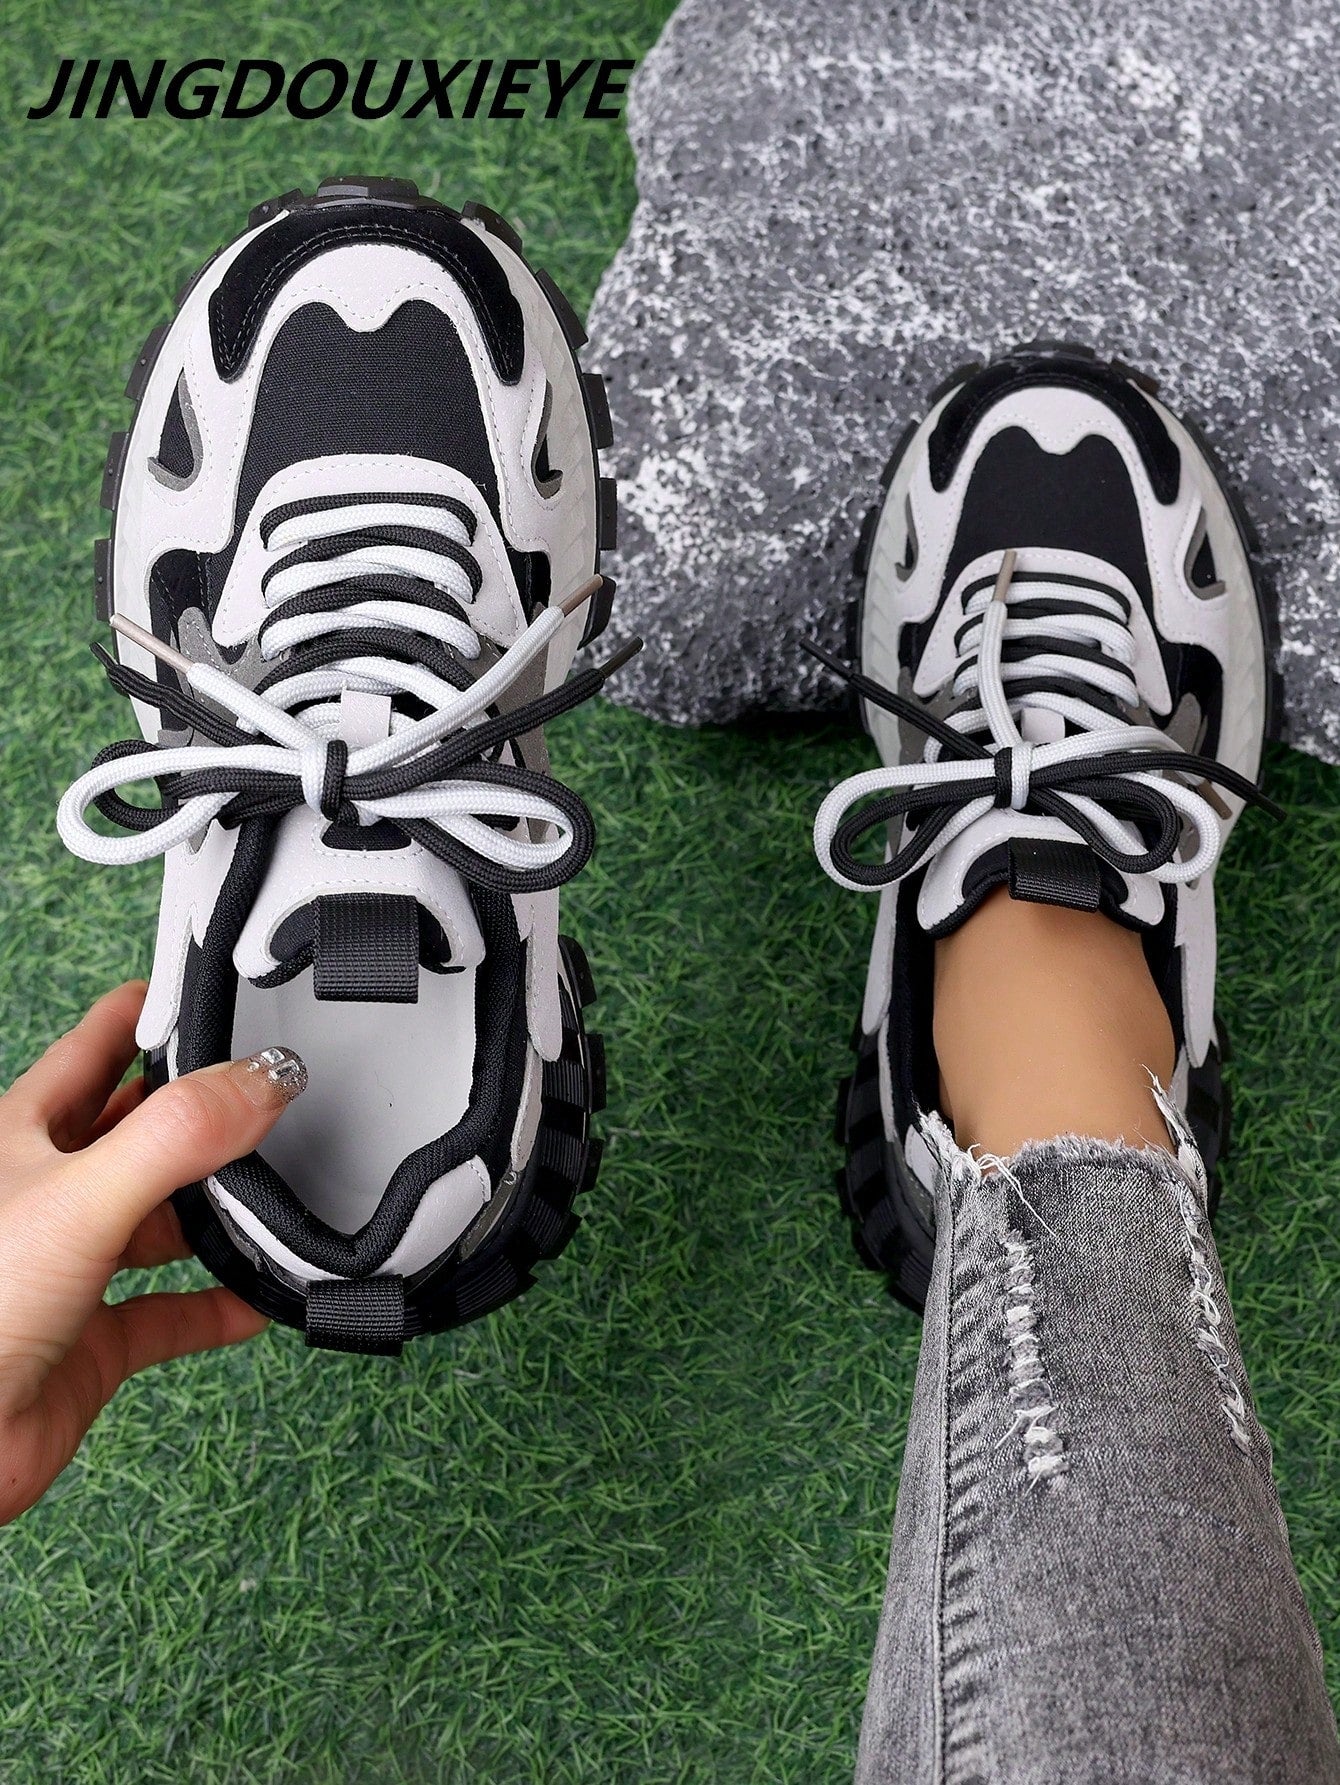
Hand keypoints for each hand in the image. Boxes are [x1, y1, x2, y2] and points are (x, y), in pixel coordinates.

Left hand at [0, 981, 303, 1522]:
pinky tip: (259, 1296)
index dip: (156, 1010)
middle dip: (205, 1115)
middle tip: (271, 1098)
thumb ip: (176, 1134)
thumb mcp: (80, 1196)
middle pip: (140, 1129)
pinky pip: (174, 1311)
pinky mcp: (93, 1340)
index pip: (99, 1043)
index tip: (221, 992)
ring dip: (217, 1211)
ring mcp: (72, 1265)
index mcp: (26, 1134)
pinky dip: (222, 1302)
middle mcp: (49, 1191)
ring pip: (161, 1218)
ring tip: (276, 1194)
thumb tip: (263, 1080)